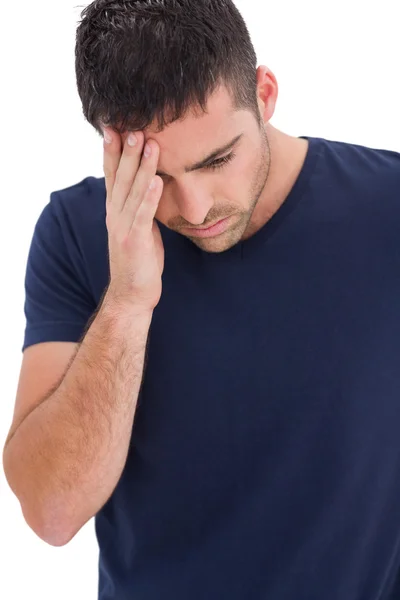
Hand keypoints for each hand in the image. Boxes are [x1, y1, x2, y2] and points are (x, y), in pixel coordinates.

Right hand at [102, 129, 163, 312]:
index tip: (115, 125)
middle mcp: (115, 214)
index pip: (112, 174)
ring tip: (149, 143)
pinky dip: (149, 198)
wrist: (132, 294)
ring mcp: (123, 227)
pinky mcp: (135, 241)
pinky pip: (143, 215)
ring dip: (141, 167)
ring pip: (132, 191)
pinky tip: (158, 181)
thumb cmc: (139, 260)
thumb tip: (151, 184)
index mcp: (115, 209)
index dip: (113, 150)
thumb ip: (139, 206)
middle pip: (120, 176)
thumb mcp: (138, 227)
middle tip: (132, 123)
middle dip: (126, 149)